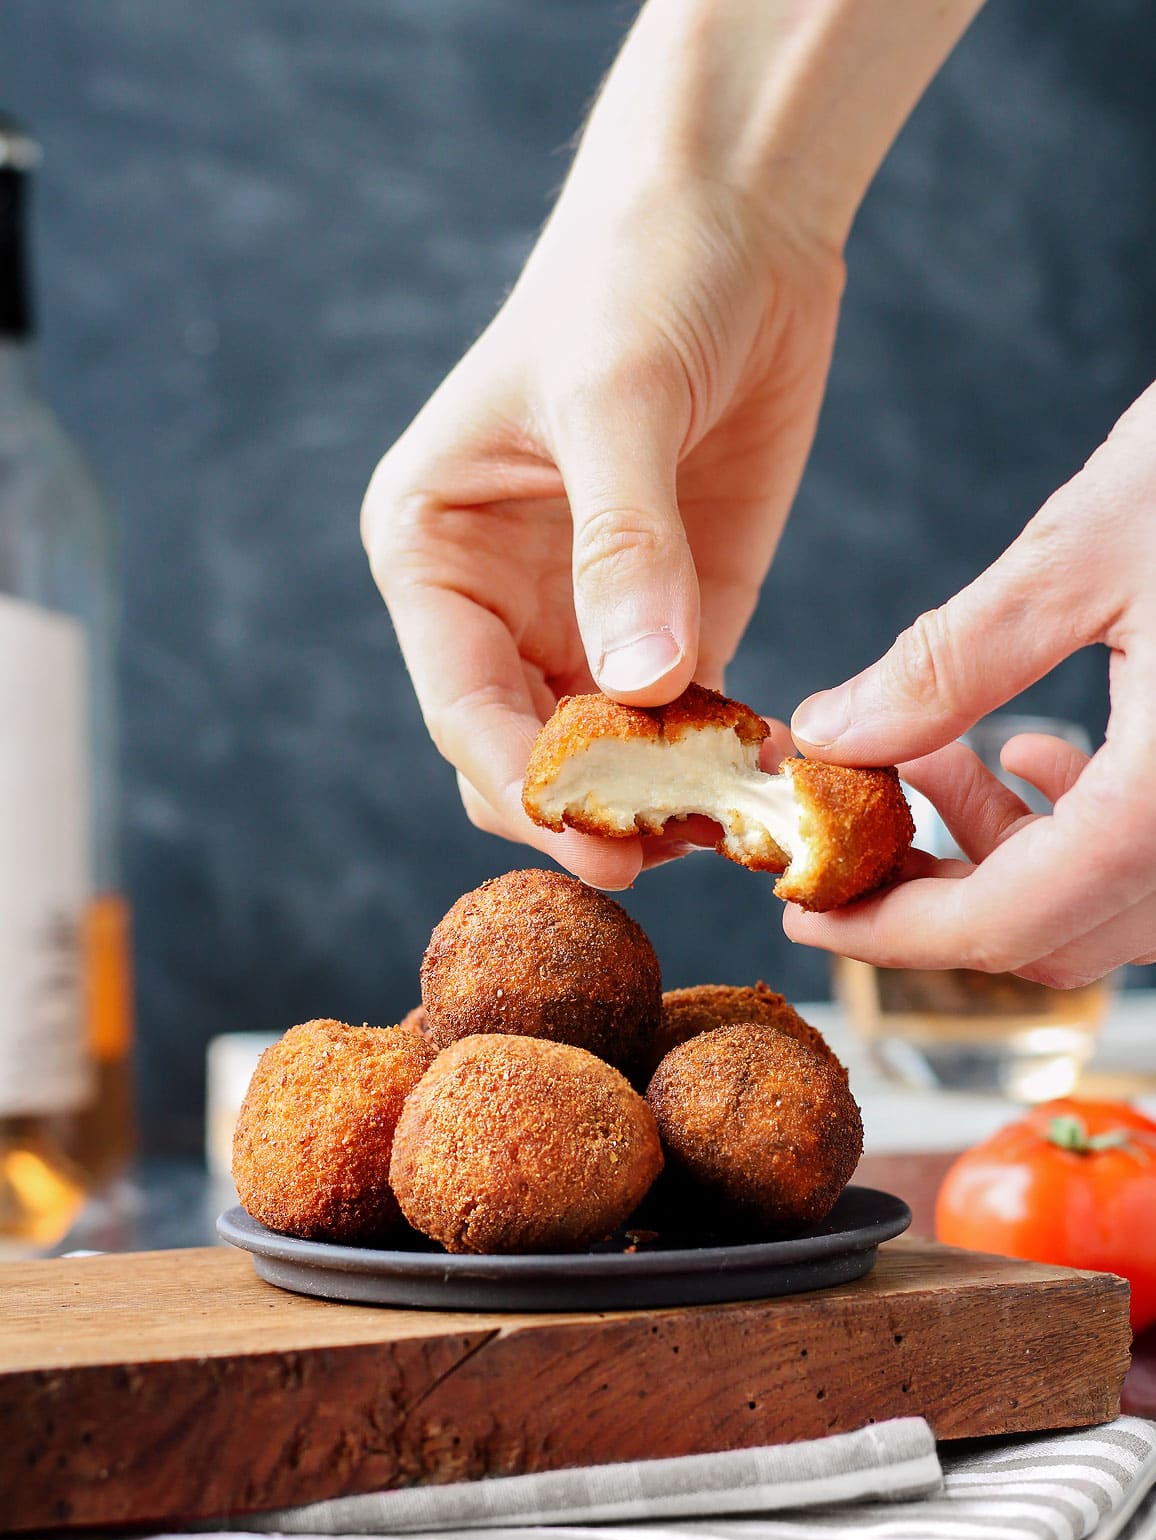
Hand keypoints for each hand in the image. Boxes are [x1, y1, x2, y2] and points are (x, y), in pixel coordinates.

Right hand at [361, 176, 841, 889]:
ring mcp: (586, 617)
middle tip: (662, 852)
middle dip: (584, 808)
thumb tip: (636, 687)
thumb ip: (622, 544)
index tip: (589, 840)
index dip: (520, 779)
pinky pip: (683, 718)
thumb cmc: (636, 277)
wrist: (736, 220)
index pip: (460, 701)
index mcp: (432, 549)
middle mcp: (495, 600)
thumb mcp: (614, 397)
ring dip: (654, 799)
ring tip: (723, 829)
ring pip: (603, 755)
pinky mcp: (675, 618)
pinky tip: (760, 782)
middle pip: (524, 749)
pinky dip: (714, 761)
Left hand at [788, 382, 1155, 985]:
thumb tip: (833, 732)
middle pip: (1053, 932)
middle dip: (933, 896)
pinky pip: (1152, 854)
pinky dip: (1076, 825)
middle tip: (848, 840)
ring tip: (932, 763)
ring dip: (1002, 854)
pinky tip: (1030, 747)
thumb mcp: (1088, 551)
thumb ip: (951, 661)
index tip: (803, 914)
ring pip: (1102, 901)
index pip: (1009, 920)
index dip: (889, 932)